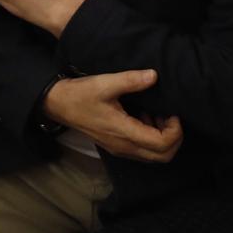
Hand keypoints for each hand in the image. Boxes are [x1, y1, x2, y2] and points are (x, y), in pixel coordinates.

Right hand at [44, 70, 183, 161]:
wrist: (58, 104)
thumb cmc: (80, 95)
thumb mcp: (104, 83)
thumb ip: (131, 80)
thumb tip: (154, 76)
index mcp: (124, 132)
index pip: (162, 144)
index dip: (175, 131)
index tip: (172, 112)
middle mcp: (124, 146)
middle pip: (163, 156)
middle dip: (174, 138)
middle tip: (170, 116)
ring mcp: (120, 148)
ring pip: (154, 156)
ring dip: (163, 138)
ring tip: (157, 115)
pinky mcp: (116, 146)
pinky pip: (143, 151)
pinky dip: (151, 138)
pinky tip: (144, 117)